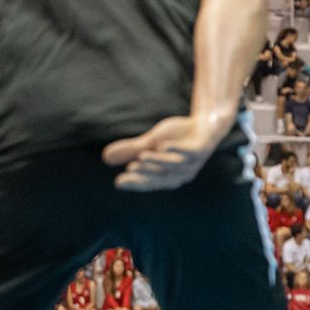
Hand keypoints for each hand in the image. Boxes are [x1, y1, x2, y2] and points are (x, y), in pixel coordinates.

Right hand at [103, 115, 223, 190]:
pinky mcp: (202, 149)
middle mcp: (182, 174)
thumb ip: (132, 150)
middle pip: (163, 177)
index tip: (119, 183)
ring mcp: (194, 163)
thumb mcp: (151, 143)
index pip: (151, 184)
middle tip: (131, 167)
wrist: (203, 124)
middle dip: (147, 173)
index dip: (136, 184)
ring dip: (159, 161)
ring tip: (142, 155)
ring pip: (175, 165)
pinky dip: (177, 149)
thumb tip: (106, 158)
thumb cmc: (176, 137)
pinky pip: (190, 152)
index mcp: (169, 176)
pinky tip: (163, 145)